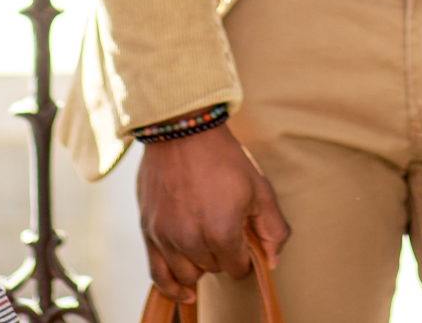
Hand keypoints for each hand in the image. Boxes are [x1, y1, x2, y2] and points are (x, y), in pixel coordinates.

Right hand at [135, 126, 289, 304]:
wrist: (183, 130)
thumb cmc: (224, 158)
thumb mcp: (259, 188)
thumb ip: (272, 228)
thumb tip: (272, 260)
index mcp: (222, 231)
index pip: (237, 268)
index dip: (244, 257)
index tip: (243, 241)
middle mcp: (192, 240)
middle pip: (213, 269)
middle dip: (222, 255)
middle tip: (223, 229)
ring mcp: (167, 237)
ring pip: (188, 275)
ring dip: (200, 264)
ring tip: (205, 242)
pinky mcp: (149, 231)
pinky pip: (158, 275)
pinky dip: (171, 287)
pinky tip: (185, 291)